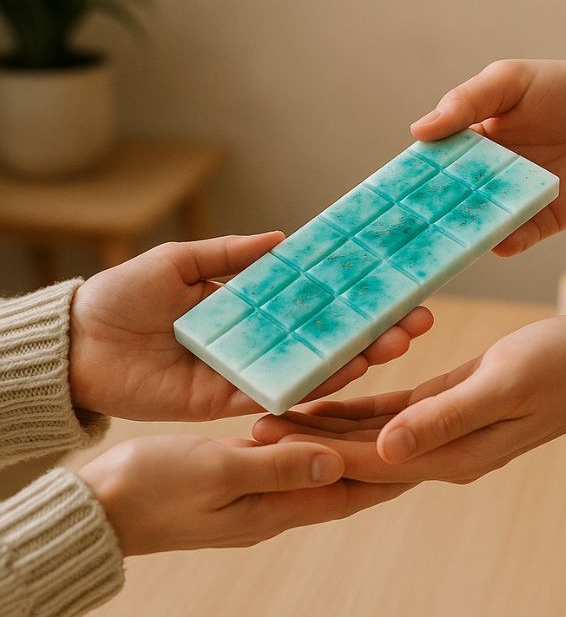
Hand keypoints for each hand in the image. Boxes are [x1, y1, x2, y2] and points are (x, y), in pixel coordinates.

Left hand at [69, 233, 433, 419]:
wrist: (78, 343)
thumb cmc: (123, 293)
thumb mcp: (181, 259)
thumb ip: (232, 253)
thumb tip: (285, 237)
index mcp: (251, 303)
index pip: (314, 300)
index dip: (353, 294)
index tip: (394, 285)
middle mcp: (259, 338)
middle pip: (326, 336)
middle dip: (374, 330)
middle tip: (416, 321)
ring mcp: (248, 370)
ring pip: (313, 368)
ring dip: (357, 358)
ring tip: (396, 344)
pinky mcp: (228, 399)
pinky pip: (278, 393)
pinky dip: (313, 384)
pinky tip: (349, 372)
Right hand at [79, 434, 410, 554]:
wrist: (100, 505)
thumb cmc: (150, 490)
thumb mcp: (216, 473)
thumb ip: (276, 468)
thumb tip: (335, 464)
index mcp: (274, 508)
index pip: (350, 492)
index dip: (390, 473)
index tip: (427, 452)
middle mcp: (274, 503)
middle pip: (342, 477)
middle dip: (380, 454)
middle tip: (416, 427)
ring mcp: (256, 491)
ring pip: (318, 462)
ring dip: (349, 442)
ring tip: (382, 415)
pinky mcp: (238, 476)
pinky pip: (289, 452)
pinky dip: (311, 434)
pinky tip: (320, 413)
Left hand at [252, 316, 565, 483]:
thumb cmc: (557, 370)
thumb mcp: (501, 385)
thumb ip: (445, 419)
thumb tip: (387, 450)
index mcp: (450, 454)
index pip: (367, 462)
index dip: (315, 452)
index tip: (268, 442)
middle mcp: (440, 450)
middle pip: (359, 454)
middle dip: (307, 443)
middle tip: (252, 427)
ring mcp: (441, 432)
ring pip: (369, 435)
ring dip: (325, 427)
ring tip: (277, 413)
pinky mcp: (443, 407)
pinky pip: (390, 411)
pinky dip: (357, 406)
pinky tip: (329, 395)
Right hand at [410, 59, 565, 254]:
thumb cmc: (564, 89)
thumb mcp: (511, 81)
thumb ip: (467, 101)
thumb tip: (419, 131)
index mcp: (467, 143)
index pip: (430, 164)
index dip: (407, 178)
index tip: (382, 193)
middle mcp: (483, 178)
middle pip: (448, 202)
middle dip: (426, 216)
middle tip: (401, 230)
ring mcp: (511, 202)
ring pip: (478, 224)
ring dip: (461, 234)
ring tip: (443, 243)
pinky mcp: (541, 222)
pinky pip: (518, 238)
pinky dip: (506, 242)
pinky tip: (499, 242)